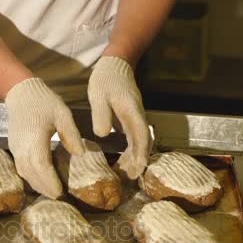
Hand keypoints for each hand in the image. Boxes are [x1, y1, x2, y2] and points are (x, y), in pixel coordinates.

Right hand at [5, 78, 84, 198]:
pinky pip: (21, 168)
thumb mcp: (62, 114)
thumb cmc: (43, 102)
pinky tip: (41, 179)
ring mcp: (15, 148)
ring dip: (37, 184)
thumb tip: (80, 154)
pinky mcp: (13, 148)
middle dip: (44, 188)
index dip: (50, 182)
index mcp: (35, 139)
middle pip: (31, 174)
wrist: (21, 93)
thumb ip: (71, 134)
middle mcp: (22, 147)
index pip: (41, 167)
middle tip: (58, 198)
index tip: (60, 192)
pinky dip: (31, 177)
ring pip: (24, 173)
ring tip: (50, 192)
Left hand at [88, 56, 150, 178]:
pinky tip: (124, 160)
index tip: (138, 169)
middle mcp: (137, 115)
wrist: (115, 64)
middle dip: (139, 160)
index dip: (140, 153)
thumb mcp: (98, 95)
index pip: (141, 135)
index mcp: (131, 111)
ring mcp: (135, 117)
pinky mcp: (130, 118)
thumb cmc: (106, 79)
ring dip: (135, 157)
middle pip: (143, 142)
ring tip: (127, 173)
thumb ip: (101, 113)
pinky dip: (131, 150)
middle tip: (132, 178)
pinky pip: (134, 137)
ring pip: (139, 140)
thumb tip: (103, 134)